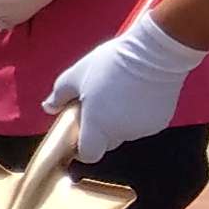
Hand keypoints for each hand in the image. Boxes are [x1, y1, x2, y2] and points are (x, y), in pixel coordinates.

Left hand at [43, 14, 208, 160]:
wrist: (153, 54)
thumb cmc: (112, 63)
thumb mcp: (76, 75)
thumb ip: (59, 95)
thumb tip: (48, 107)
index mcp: (98, 125)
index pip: (89, 153)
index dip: (81, 148)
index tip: (79, 134)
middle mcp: (121, 132)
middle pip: (106, 142)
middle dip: (99, 129)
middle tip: (97, 104)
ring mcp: (142, 129)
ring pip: (125, 132)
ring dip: (119, 121)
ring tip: (118, 94)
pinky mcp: (160, 123)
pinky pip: (142, 125)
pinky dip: (137, 116)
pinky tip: (136, 94)